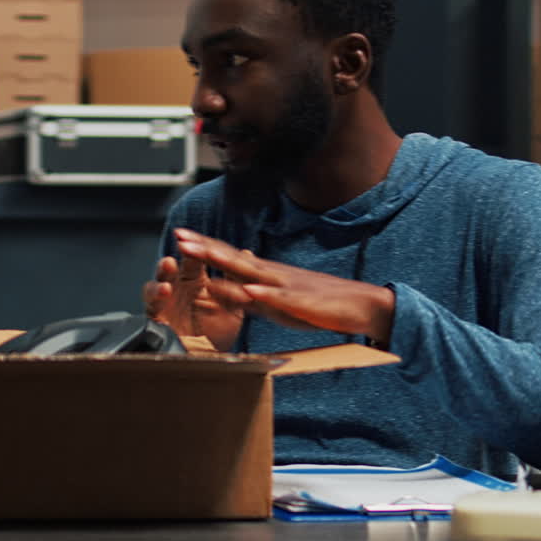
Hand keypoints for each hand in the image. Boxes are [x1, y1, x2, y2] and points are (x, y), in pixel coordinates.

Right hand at [142, 252, 242, 350]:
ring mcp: (167, 300)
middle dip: (176, 253)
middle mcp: (179, 287)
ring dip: (163, 271)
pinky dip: (156, 294)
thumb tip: (247, 252)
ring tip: (169, 264)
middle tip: (182, 244)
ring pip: (159, 278)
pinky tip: (165, 290)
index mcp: (196, 280)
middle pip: (176, 263)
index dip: (196, 247)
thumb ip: (236, 280)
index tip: (199, 238)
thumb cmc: (217, 331)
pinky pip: (153, 302)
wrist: (208, 358)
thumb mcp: (232, 303)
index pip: (195, 258)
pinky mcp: (157, 315)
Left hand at [172, 228, 394, 342]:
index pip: (230, 257)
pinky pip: (281, 299)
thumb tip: (221, 290)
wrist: (362, 305)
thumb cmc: (317, 304)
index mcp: (266, 275)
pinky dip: (264, 295)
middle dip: (205, 248)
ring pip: (252, 272)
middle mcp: (272, 275)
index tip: (180, 236)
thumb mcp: (275, 301)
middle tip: (179, 235)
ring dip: (226, 261)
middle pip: (233, 258)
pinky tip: (249, 290)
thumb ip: (249, 296)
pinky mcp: (303, 304)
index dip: (204, 247)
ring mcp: (287, 286)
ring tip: (204, 253)